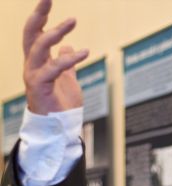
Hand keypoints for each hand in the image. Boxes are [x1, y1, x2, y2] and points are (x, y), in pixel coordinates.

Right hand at [23, 0, 88, 114]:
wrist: (59, 127)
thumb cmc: (61, 104)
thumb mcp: (68, 78)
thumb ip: (66, 62)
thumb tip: (67, 46)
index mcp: (38, 61)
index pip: (35, 33)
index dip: (41, 16)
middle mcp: (32, 65)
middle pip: (30, 34)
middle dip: (38, 15)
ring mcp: (34, 75)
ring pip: (38, 48)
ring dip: (54, 33)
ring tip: (72, 21)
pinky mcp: (40, 87)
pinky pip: (52, 69)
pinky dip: (68, 60)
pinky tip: (84, 52)